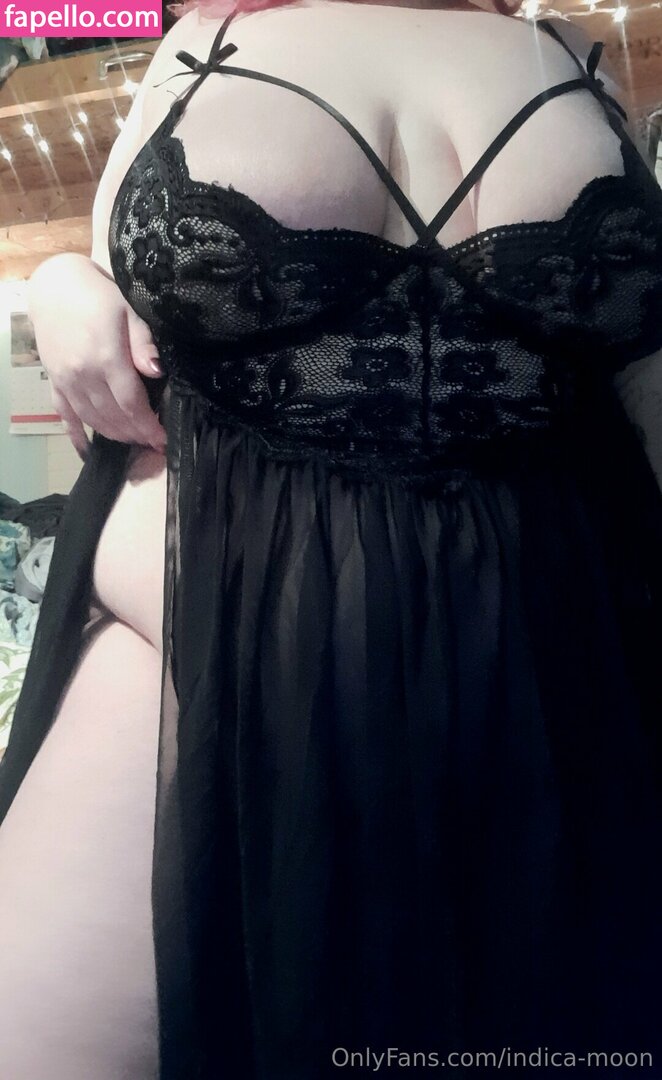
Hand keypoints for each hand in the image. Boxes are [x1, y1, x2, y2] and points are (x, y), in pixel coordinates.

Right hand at [27, 253, 167, 459]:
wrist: (56, 287)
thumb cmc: (100, 297)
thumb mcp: (130, 313)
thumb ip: (143, 345)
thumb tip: (157, 372)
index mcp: (106, 358)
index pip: (132, 404)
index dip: (149, 426)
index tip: (163, 439)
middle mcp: (84, 375)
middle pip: (114, 417)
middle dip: (136, 434)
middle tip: (154, 442)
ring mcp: (66, 381)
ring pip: (93, 420)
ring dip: (115, 435)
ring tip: (134, 441)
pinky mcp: (54, 382)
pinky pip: (65, 416)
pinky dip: (76, 436)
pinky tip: (87, 451)